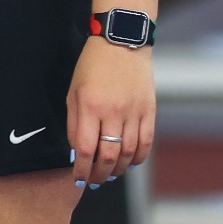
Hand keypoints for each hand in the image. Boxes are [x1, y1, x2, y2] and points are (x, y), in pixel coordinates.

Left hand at [67, 38, 155, 188]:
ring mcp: (133, 112)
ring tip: (110, 173)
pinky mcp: (149, 110)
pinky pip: (146, 143)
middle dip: (99, 175)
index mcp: (90, 106)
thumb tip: (78, 152)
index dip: (82, 170)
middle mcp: (113, 112)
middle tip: (94, 181)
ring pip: (128, 154)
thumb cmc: (92, 66)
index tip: (79, 178)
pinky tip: (129, 162)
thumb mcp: (73, 91)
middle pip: (108, 157)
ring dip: (118, 169)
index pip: (85, 150)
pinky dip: (138, 158)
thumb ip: (74, 123)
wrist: (121, 42)